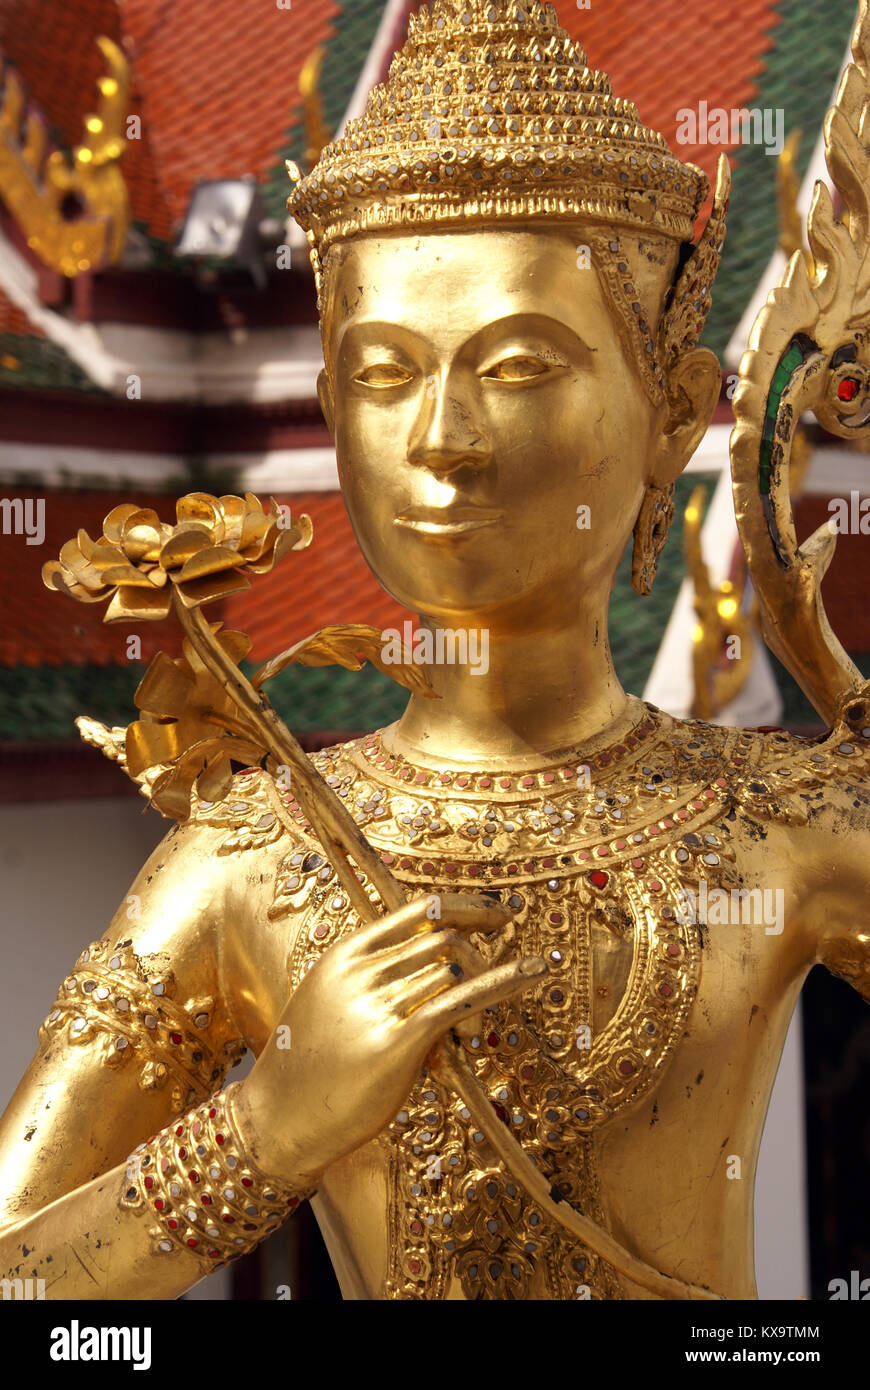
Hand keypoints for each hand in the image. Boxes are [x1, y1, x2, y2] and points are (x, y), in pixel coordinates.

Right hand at [234, 893, 545, 1183]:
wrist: (278, 1118)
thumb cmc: (309, 1066)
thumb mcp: (332, 1003)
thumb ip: (376, 979)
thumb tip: (440, 968)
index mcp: (346, 954)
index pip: (418, 911)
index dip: (466, 907)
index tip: (499, 914)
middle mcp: (362, 972)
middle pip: (445, 940)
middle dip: (479, 958)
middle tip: (492, 987)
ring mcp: (377, 1006)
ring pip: (456, 971)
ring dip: (481, 994)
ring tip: (468, 1035)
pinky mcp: (396, 1043)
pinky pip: (462, 1000)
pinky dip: (506, 982)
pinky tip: (536, 972)